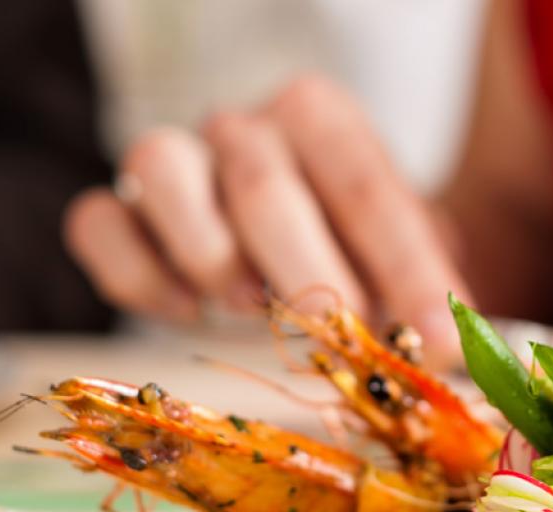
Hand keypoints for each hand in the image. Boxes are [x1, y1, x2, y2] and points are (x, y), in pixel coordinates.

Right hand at [63, 76, 471, 364]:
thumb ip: (426, 292)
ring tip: (249, 309)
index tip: (435, 339)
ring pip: (161, 167)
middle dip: (306, 269)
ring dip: (208, 251)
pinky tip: (181, 311)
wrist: (292, 244)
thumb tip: (454, 352)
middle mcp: (243, 127)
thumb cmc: (351, 252)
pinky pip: (98, 221)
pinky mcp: (117, 208)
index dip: (406, 267)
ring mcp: (174, 160)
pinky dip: (134, 270)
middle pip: (262, 182)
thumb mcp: (402, 261)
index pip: (364, 183)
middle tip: (338, 333)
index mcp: (321, 118)